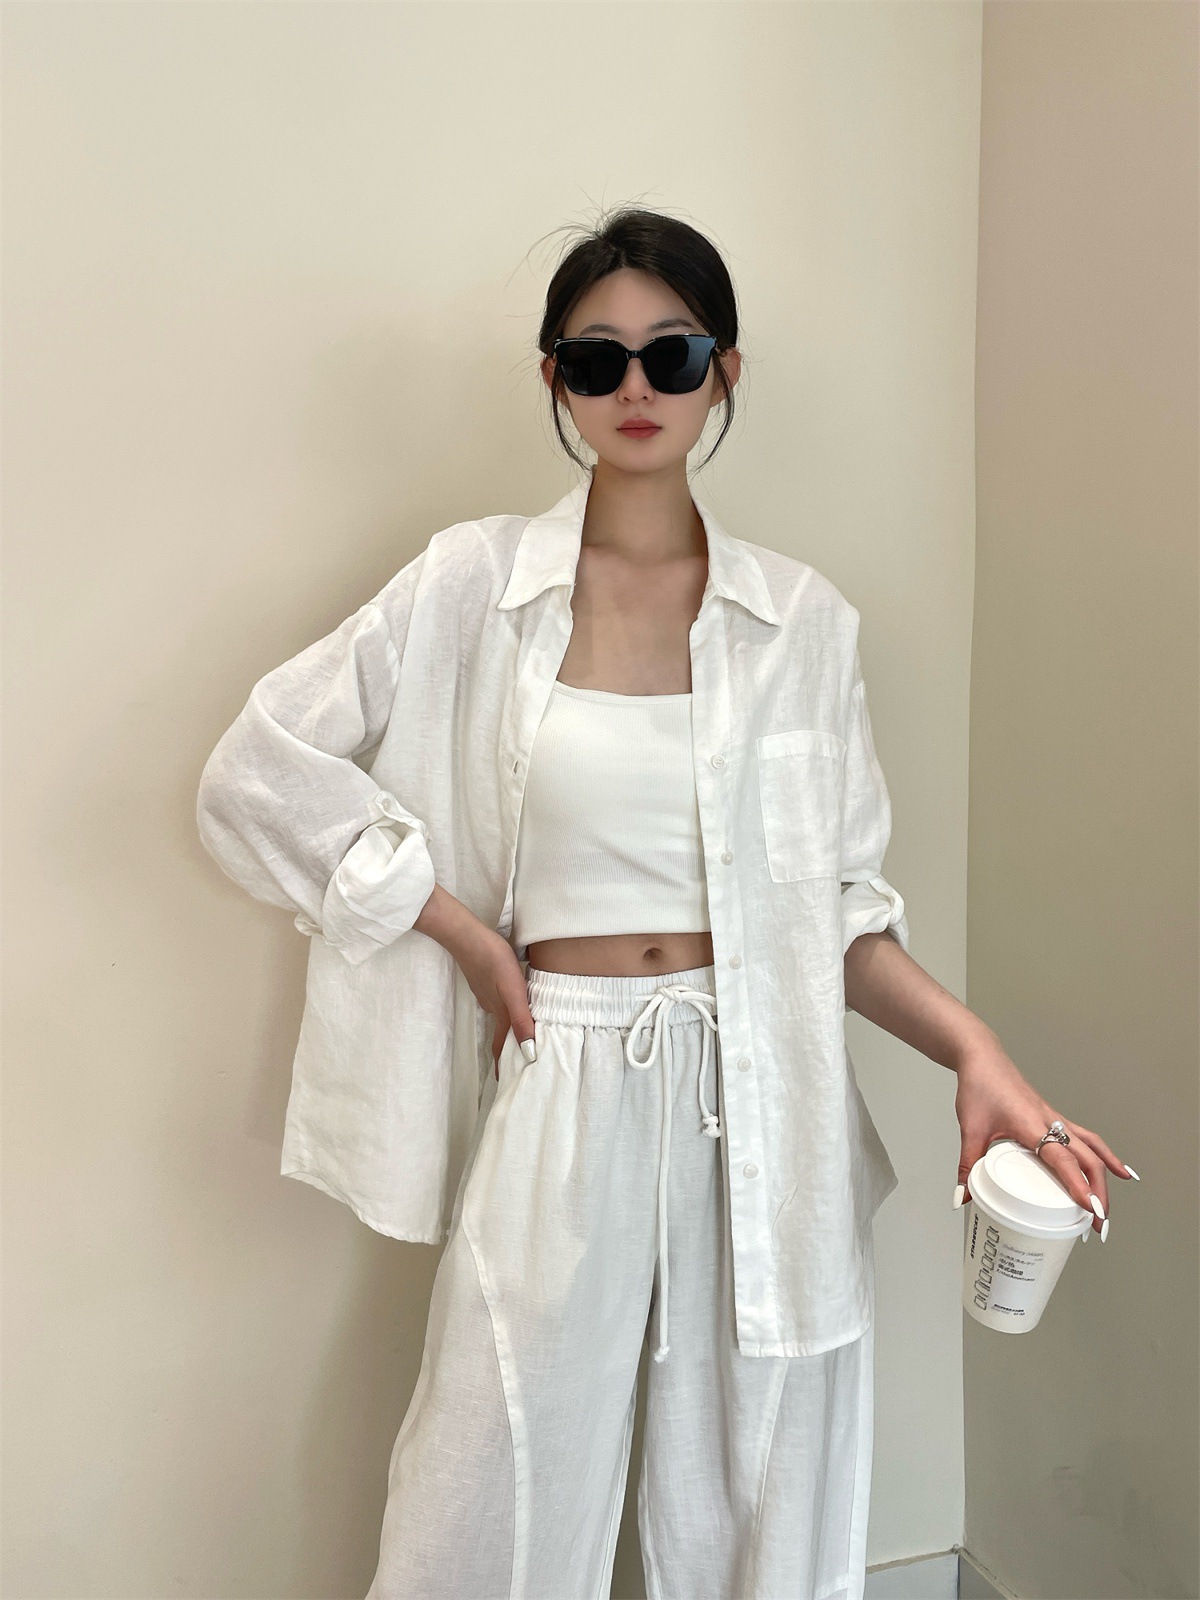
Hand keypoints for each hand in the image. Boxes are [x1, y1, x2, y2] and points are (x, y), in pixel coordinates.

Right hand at [448, 919, 537, 1080]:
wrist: (467, 934)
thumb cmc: (493, 959)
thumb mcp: (513, 991)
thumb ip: (521, 1020)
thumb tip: (530, 1053)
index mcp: (500, 1012)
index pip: (501, 1046)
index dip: (504, 1065)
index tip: (507, 1082)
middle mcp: (492, 1006)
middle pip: (500, 1034)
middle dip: (507, 1050)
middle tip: (517, 1061)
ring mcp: (486, 992)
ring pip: (499, 1016)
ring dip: (508, 1029)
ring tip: (520, 1034)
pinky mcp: (485, 979)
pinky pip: (497, 1001)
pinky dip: (505, 1010)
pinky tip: (512, 1001)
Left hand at [951, 1038, 1138, 1237]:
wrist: (982, 1058)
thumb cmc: (979, 1087)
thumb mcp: (970, 1129)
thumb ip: (967, 1165)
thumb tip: (963, 1198)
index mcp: (1031, 1124)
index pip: (1063, 1159)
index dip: (1078, 1185)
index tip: (1090, 1209)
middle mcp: (1051, 1122)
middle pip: (1087, 1159)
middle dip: (1098, 1193)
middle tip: (1098, 1225)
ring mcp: (1056, 1119)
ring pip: (1092, 1149)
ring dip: (1104, 1178)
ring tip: (1107, 1208)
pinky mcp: (1056, 1118)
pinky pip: (1087, 1138)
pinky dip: (1105, 1155)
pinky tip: (1118, 1170)